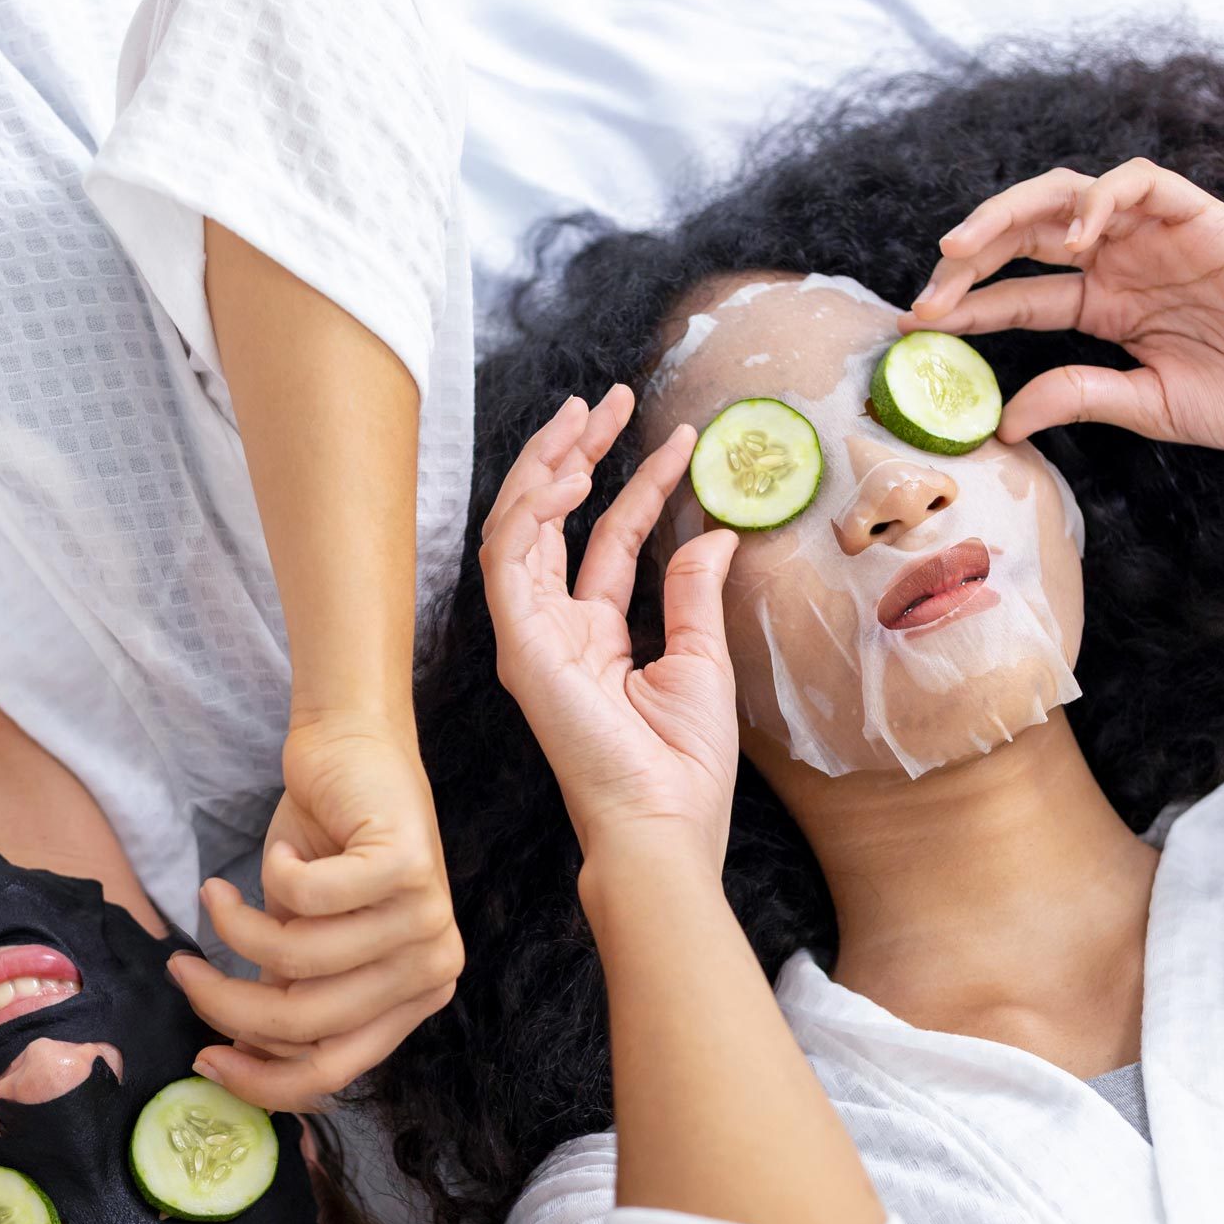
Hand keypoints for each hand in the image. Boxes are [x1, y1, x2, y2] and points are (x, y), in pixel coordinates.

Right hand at [172, 716, 461, 1111]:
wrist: (353, 749)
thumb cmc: (323, 848)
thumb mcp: (300, 938)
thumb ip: (284, 997)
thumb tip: (231, 1064)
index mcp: (415, 998)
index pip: (334, 1070)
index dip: (260, 1080)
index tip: (202, 1061)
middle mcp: (433, 968)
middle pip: (305, 1023)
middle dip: (223, 1000)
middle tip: (180, 968)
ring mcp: (427, 919)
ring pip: (295, 960)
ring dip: (235, 927)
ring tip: (218, 895)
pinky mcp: (408, 868)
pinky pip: (303, 897)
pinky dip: (271, 871)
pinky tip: (283, 849)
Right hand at [479, 385, 740, 877]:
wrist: (665, 823)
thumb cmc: (683, 766)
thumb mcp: (701, 660)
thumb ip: (694, 593)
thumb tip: (714, 534)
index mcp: (594, 638)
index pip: (609, 542)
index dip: (638, 486)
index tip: (677, 439)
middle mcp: (555, 631)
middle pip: (552, 524)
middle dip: (575, 455)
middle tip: (607, 400)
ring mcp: (532, 639)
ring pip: (519, 530)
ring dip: (547, 467)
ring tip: (586, 417)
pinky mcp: (522, 647)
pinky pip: (509, 563)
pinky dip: (530, 512)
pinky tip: (569, 474)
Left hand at [904, 158, 1223, 458]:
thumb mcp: (1142, 406)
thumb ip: (1076, 397)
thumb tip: (1003, 422)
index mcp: (1104, 305)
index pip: (1018, 295)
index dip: (967, 305)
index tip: (919, 324)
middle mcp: (1122, 263)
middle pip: (1028, 235)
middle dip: (972, 252)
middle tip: (931, 283)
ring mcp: (1157, 236)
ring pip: (1069, 195)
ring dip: (1011, 213)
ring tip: (966, 250)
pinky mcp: (1200, 216)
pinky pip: (1139, 183)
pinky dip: (1098, 199)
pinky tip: (1069, 238)